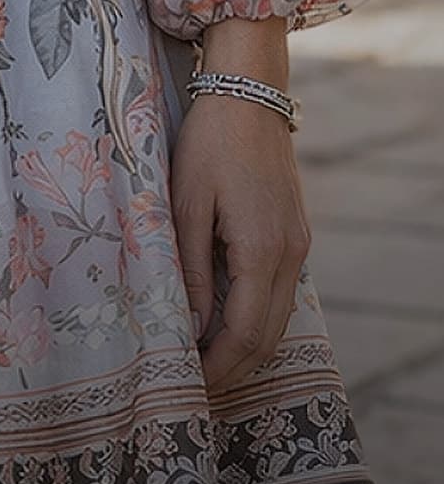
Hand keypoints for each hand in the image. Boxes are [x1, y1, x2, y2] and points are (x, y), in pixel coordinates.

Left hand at [171, 93, 310, 393]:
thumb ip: (191, 269)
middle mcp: (290, 255)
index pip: (245, 334)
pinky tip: (226, 324)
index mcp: (262, 250)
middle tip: (195, 388)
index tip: (188, 385)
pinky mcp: (295, 234)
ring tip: (206, 364)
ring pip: (279, 318)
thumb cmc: (209, 144)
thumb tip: (191, 326)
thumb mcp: (186, 204)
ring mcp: (298, 245)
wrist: (248, 95)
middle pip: (269, 336)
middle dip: (234, 369)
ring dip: (246, 348)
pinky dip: (257, 319)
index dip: (218, 367)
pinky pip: (280, 293)